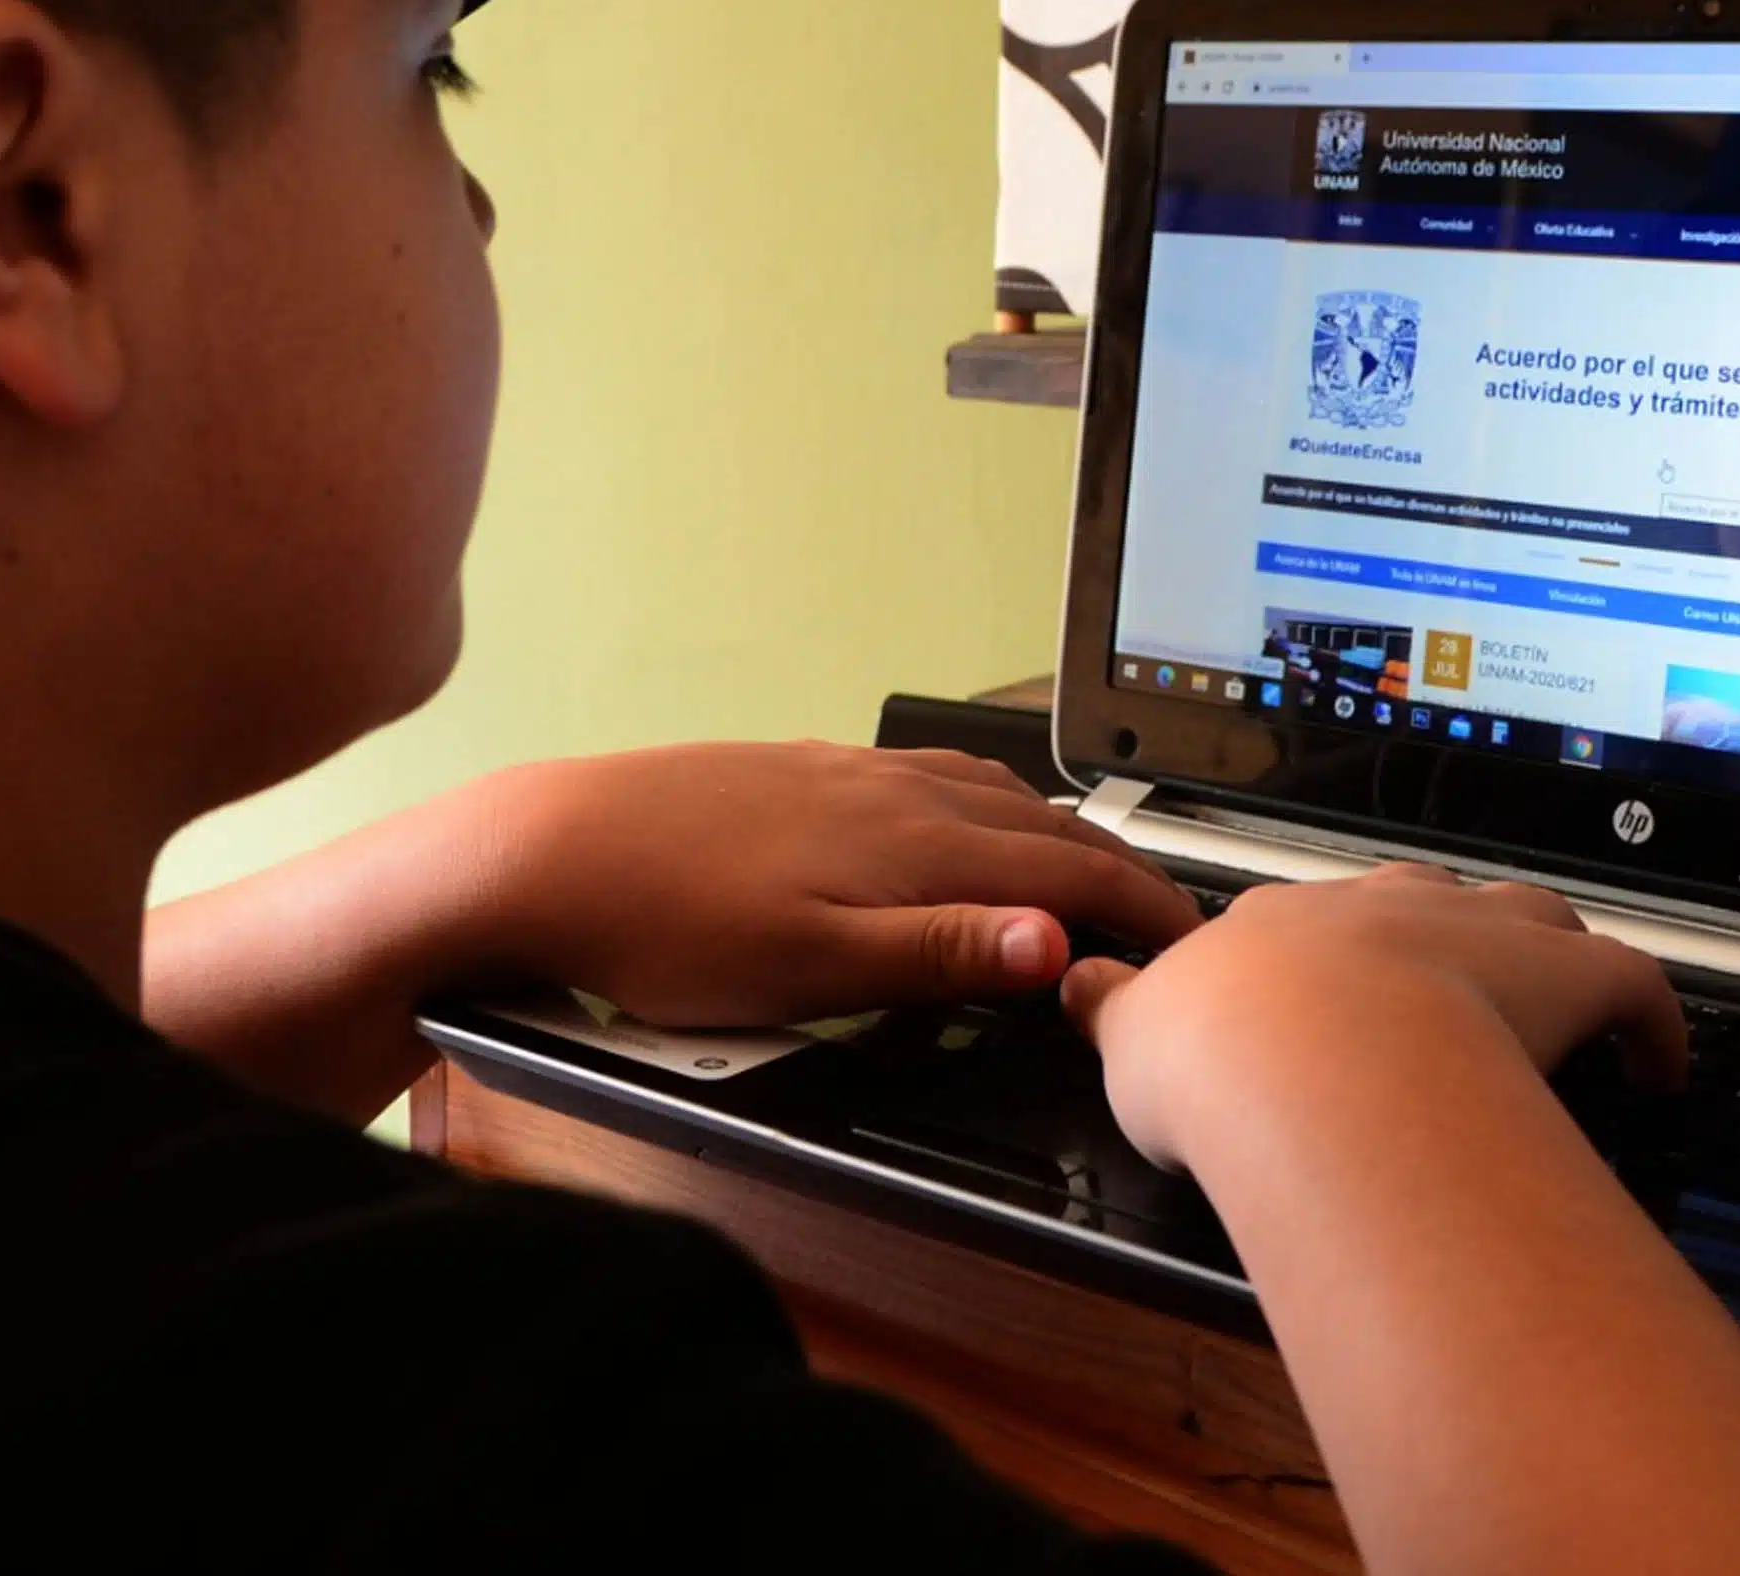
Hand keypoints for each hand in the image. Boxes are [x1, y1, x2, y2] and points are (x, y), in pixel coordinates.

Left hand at [460, 741, 1202, 1024]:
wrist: (549, 852)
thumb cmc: (665, 922)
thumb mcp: (811, 971)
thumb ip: (940, 955)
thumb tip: (1055, 940)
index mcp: (911, 842)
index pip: (1065, 872)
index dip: (1140, 911)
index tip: (1191, 944)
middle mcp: (890, 791)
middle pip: (1039, 822)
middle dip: (1115, 867)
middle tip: (1163, 913)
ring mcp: (843, 772)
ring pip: (985, 789)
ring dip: (1051, 828)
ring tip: (1084, 866)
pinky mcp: (798, 769)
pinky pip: (926, 776)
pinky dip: (982, 802)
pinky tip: (956, 819)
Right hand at [1061, 862, 1685, 1170]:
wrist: (1310, 1065)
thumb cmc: (1224, 1056)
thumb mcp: (1130, 1035)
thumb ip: (1112, 1008)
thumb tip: (1076, 981)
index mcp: (1285, 918)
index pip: (1305, 920)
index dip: (1316, 963)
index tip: (1317, 997)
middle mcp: (1387, 907)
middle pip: (1426, 899)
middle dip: (1436, 936)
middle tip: (1437, 994)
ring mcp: (1480, 934)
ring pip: (1530, 914)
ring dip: (1544, 952)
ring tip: (1555, 1007)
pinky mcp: (1567, 978)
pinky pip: (1634, 984)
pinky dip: (1654, 1025)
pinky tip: (1659, 1067)